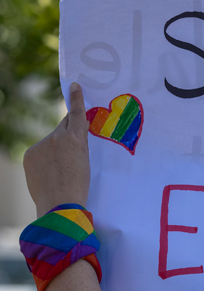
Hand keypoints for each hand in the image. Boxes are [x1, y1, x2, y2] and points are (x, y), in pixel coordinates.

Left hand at [24, 82, 90, 214]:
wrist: (59, 204)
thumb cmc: (78, 187)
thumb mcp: (86, 162)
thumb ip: (79, 145)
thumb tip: (71, 135)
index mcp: (75, 139)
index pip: (76, 115)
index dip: (76, 99)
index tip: (74, 85)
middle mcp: (56, 137)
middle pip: (63, 127)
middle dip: (69, 130)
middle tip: (74, 141)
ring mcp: (41, 145)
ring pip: (51, 141)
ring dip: (56, 150)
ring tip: (62, 171)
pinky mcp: (30, 154)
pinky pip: (40, 151)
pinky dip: (45, 159)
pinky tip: (50, 174)